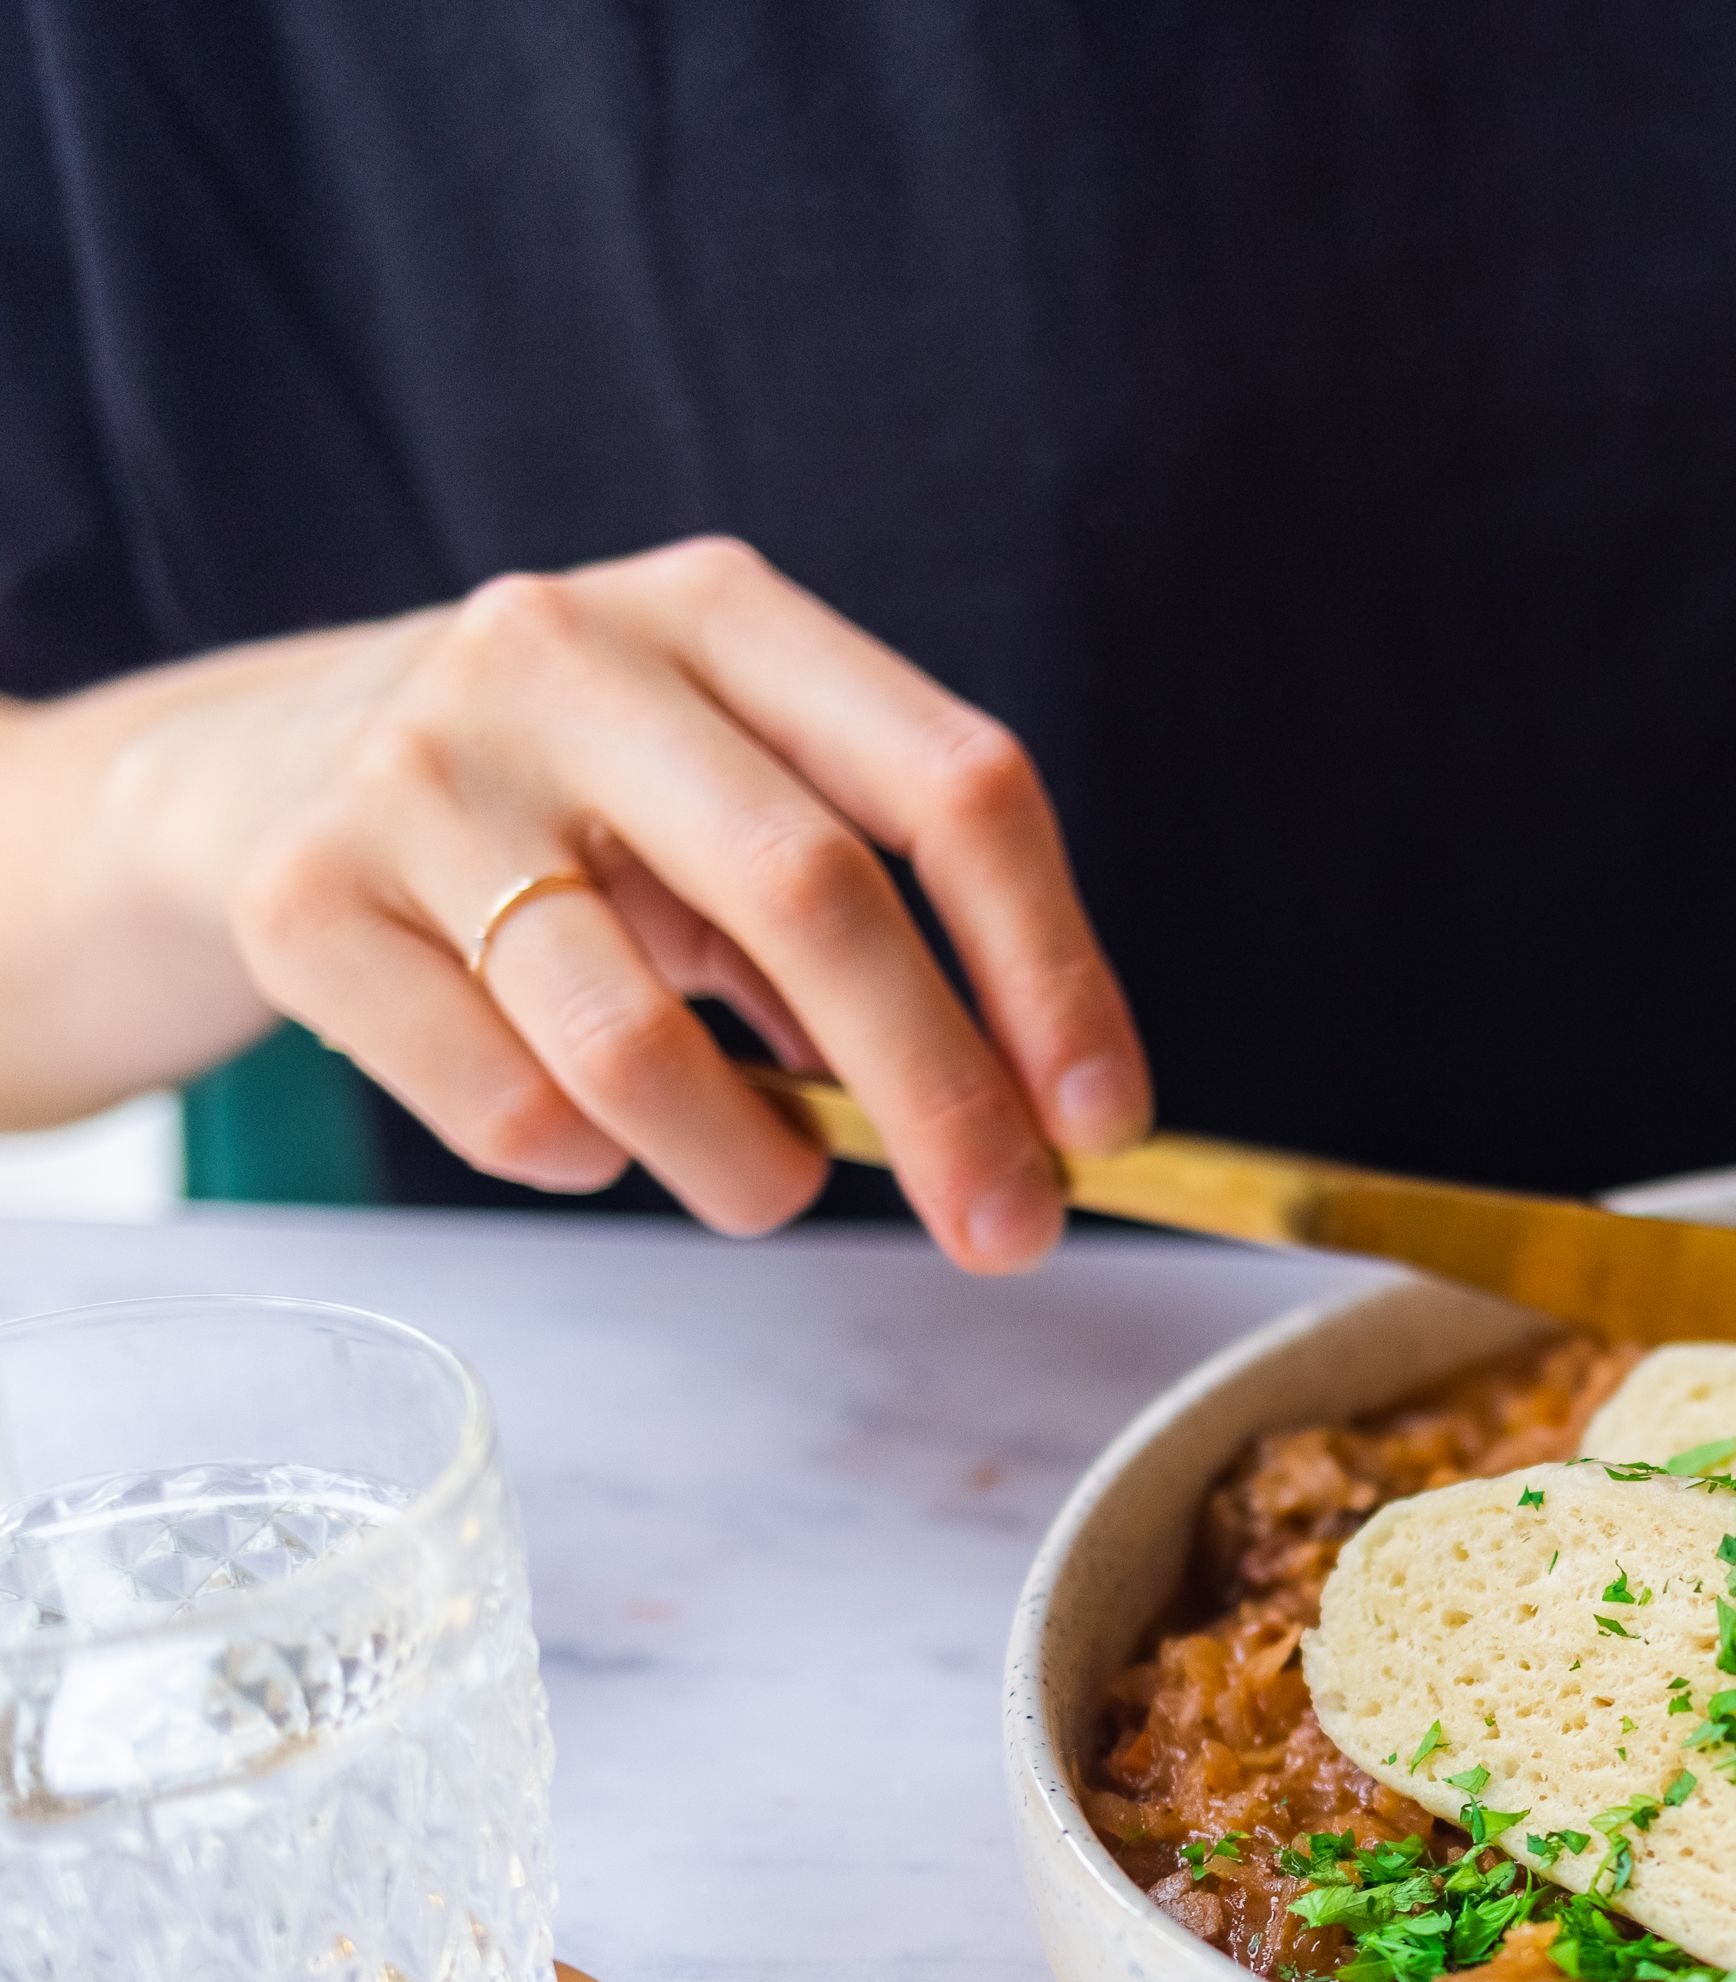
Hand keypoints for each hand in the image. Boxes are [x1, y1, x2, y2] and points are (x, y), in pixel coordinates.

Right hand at [94, 539, 1144, 1269]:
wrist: (247, 768)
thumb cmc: (567, 803)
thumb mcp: (725, 793)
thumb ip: (870, 917)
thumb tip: (1028, 1119)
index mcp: (724, 612)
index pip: (953, 783)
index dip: (1051, 966)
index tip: (1105, 1121)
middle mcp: (570, 657)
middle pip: (815, 899)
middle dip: (941, 1096)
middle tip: (1010, 1231)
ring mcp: (420, 769)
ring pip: (636, 1040)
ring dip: (747, 1165)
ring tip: (767, 1185)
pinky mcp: (301, 895)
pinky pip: (504, 1103)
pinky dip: (584, 1159)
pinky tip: (588, 1129)